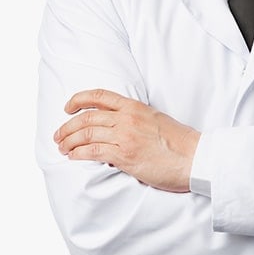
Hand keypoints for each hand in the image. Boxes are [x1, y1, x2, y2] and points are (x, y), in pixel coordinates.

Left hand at [54, 89, 199, 191]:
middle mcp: (127, 118)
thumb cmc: (179, 142)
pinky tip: (73, 157)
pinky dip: (78, 154)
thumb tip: (118, 126)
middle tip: (58, 136)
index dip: (78, 99)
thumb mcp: (155, 119)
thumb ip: (135, 118)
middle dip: (67, 126)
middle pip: (87, 117)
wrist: (195, 157)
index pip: (99, 96)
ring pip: (86, 134)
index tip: (67, 107)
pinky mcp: (125, 155)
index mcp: (135, 107)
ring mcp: (125, 136)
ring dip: (69, 142)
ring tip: (63, 148)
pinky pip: (93, 152)